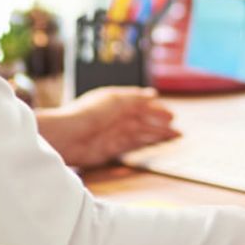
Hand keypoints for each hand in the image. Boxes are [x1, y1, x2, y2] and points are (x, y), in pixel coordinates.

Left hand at [35, 86, 179, 169]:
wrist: (67, 136)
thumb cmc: (87, 114)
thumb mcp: (115, 100)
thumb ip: (135, 98)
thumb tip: (153, 95)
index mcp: (114, 100)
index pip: (138, 103)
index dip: (154, 108)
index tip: (171, 113)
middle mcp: (114, 116)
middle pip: (142, 119)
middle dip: (159, 122)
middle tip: (177, 127)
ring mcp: (113, 133)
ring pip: (140, 132)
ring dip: (157, 134)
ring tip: (174, 136)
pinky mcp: (110, 149)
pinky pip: (132, 145)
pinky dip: (145, 144)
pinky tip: (156, 145)